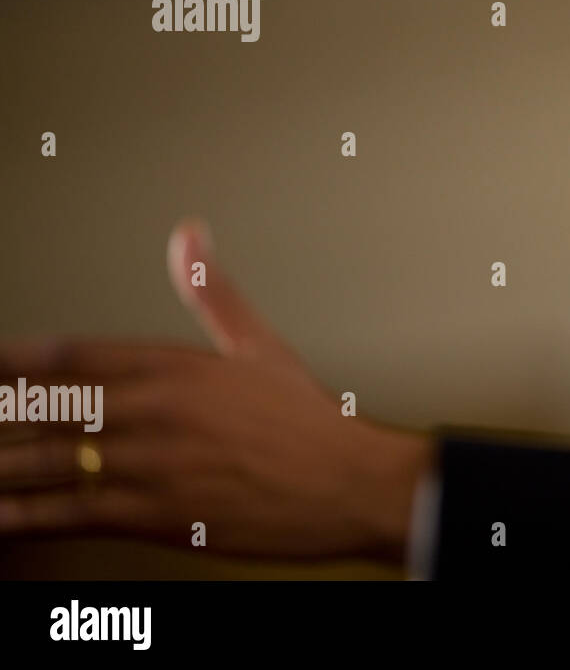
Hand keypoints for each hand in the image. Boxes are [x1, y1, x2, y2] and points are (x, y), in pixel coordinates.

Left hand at [0, 219, 434, 563]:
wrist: (349, 485)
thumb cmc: (311, 423)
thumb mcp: (262, 346)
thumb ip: (213, 293)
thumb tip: (188, 235)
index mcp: (175, 365)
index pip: (71, 355)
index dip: (13, 361)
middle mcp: (153, 410)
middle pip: (43, 410)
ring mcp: (148, 465)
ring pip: (45, 463)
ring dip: (0, 464)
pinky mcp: (153, 516)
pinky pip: (68, 515)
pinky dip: (24, 517)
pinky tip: (1, 516)